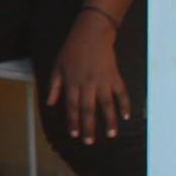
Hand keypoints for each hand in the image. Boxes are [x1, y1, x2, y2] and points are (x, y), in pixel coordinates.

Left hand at [47, 12, 130, 145]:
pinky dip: (124, 104)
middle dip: (89, 126)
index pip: (72, 105)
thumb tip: (49, 103)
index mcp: (72, 81)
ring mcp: (102, 80)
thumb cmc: (72, 50)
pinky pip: (121, 93)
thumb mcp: (57, 66)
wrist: (91, 34)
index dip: (73, 121)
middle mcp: (87, 83)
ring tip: (111, 135)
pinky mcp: (114, 76)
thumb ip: (54, 86)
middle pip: (88, 108)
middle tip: (90, 142)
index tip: (75, 134)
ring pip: (106, 104)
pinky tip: (126, 116)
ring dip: (109, 120)